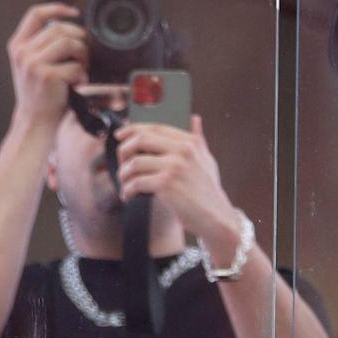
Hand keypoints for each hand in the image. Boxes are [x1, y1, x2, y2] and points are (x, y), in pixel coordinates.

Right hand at [6, 2, 89, 140]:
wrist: (34, 121)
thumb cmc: (38, 93)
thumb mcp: (30, 64)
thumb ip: (41, 44)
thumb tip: (70, 25)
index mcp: (17, 45)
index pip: (36, 14)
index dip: (57, 8)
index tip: (74, 13)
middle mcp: (22, 52)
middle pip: (59, 28)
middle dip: (78, 37)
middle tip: (84, 53)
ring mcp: (33, 63)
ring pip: (69, 43)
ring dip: (82, 54)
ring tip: (82, 67)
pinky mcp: (47, 76)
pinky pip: (75, 66)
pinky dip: (82, 74)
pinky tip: (78, 83)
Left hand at [112, 114, 242, 247]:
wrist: (218, 219)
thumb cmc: (210, 192)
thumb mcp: (207, 160)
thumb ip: (199, 138)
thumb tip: (195, 119)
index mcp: (190, 142)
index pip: (155, 127)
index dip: (133, 129)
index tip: (120, 135)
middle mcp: (182, 151)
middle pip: (141, 139)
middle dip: (124, 150)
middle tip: (121, 163)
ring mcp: (174, 167)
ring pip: (135, 162)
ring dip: (124, 174)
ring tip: (125, 183)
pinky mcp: (166, 185)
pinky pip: (137, 182)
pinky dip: (128, 189)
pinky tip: (128, 195)